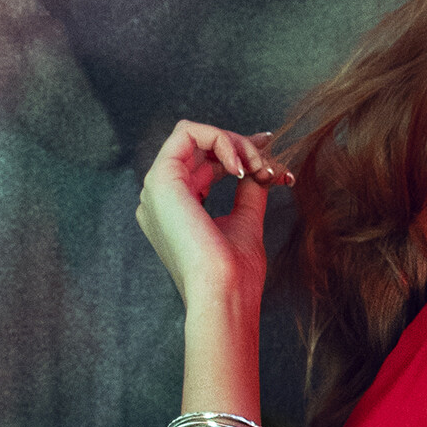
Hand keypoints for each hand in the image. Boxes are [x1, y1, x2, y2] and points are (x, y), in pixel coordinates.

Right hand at [134, 119, 291, 307]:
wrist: (224, 294)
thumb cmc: (235, 275)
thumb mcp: (245, 223)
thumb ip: (248, 192)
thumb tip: (260, 168)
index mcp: (176, 211)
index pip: (202, 165)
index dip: (236, 150)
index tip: (268, 149)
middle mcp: (161, 199)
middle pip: (199, 148)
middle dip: (241, 146)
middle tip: (270, 164)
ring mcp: (157, 189)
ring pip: (195, 135)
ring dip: (235, 144)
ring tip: (259, 168)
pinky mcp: (161, 180)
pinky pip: (188, 132)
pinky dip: (220, 139)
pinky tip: (240, 166)